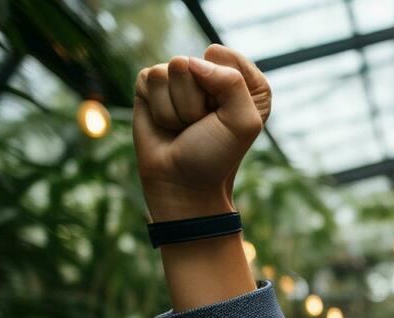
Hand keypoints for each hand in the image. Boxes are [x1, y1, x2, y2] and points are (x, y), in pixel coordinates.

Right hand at [134, 45, 270, 220]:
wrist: (181, 182)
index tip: (226, 117)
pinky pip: (150, 78)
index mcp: (244, 82)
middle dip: (197, 102)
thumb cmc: (216, 155)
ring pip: (171, 70)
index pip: (228, 59)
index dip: (225, 89)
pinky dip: (159, 108)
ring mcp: (180, 78)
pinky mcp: (151, 84)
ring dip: (178, 108)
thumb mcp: (243, 123)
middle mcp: (211, 75)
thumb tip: (189, 61)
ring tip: (184, 127)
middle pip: (196, 64)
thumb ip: (232, 82)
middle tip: (201, 125)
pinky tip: (167, 124)